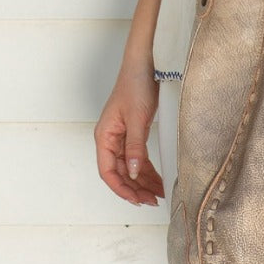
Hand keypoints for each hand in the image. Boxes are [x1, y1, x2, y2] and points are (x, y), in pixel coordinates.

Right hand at [94, 66, 164, 205]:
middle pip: (120, 172)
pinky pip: (138, 157)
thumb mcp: (137, 118)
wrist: (145, 62)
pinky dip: (147, 169)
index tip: (137, 200)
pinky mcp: (133, 132)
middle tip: (153, 200)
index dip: (121, 189)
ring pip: (130, 167)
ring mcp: (122, 136)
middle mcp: (111, 139)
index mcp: (105, 136)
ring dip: (143, 181)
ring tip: (158, 194)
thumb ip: (135, 147)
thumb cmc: (135, 84)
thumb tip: (134, 174)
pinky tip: (157, 179)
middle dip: (135, 188)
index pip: (108, 171)